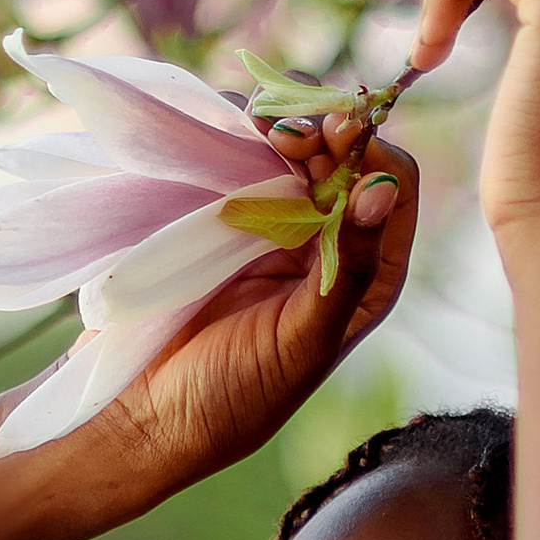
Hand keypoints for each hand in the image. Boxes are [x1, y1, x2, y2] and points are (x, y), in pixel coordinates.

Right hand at [89, 120, 418, 503]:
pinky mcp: (222, 216)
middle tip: (288, 132)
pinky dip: (239, 134)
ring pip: (293, 149)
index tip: (337, 139)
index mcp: (367, 275)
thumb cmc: (235, 395)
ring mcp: (273, 225)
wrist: (145, 413)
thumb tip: (382, 189)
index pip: (394, 188)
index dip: (371, 154)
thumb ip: (348, 268)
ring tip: (261, 127)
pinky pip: (241, 157)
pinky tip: (232, 132)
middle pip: (345, 157)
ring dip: (283, 126)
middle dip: (325, 132)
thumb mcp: (304, 339)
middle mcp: (328, 242)